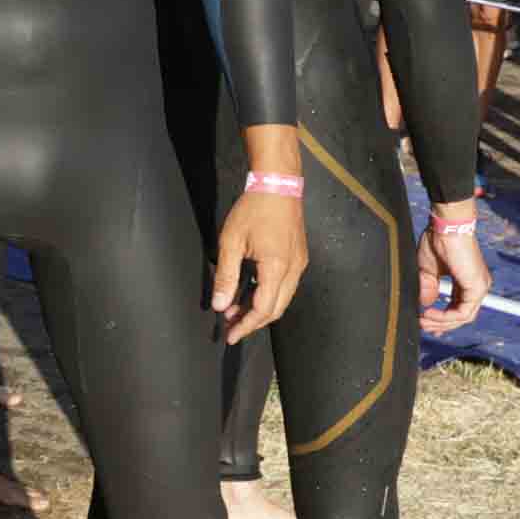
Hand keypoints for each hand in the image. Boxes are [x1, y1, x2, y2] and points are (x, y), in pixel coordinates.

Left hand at [213, 187, 306, 343]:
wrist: (278, 184)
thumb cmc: (253, 209)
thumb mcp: (231, 242)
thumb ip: (226, 276)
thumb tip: (220, 305)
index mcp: (277, 268)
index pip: (264, 309)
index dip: (246, 325)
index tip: (230, 335)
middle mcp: (294, 269)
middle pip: (276, 308)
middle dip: (253, 321)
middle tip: (231, 326)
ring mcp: (299, 263)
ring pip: (282, 298)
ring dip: (260, 308)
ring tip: (235, 310)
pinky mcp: (298, 257)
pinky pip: (285, 285)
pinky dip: (268, 294)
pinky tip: (249, 292)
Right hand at [416, 205, 489, 334]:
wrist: (446, 228)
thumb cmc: (438, 241)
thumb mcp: (428, 270)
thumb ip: (428, 289)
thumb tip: (424, 304)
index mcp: (467, 281)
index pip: (459, 307)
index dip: (443, 319)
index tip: (427, 322)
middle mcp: (476, 286)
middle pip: (461, 316)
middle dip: (440, 324)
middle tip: (422, 324)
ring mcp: (479, 287)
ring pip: (463, 317)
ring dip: (441, 322)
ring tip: (423, 319)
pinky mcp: (477, 288)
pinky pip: (463, 313)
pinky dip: (445, 316)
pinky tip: (430, 312)